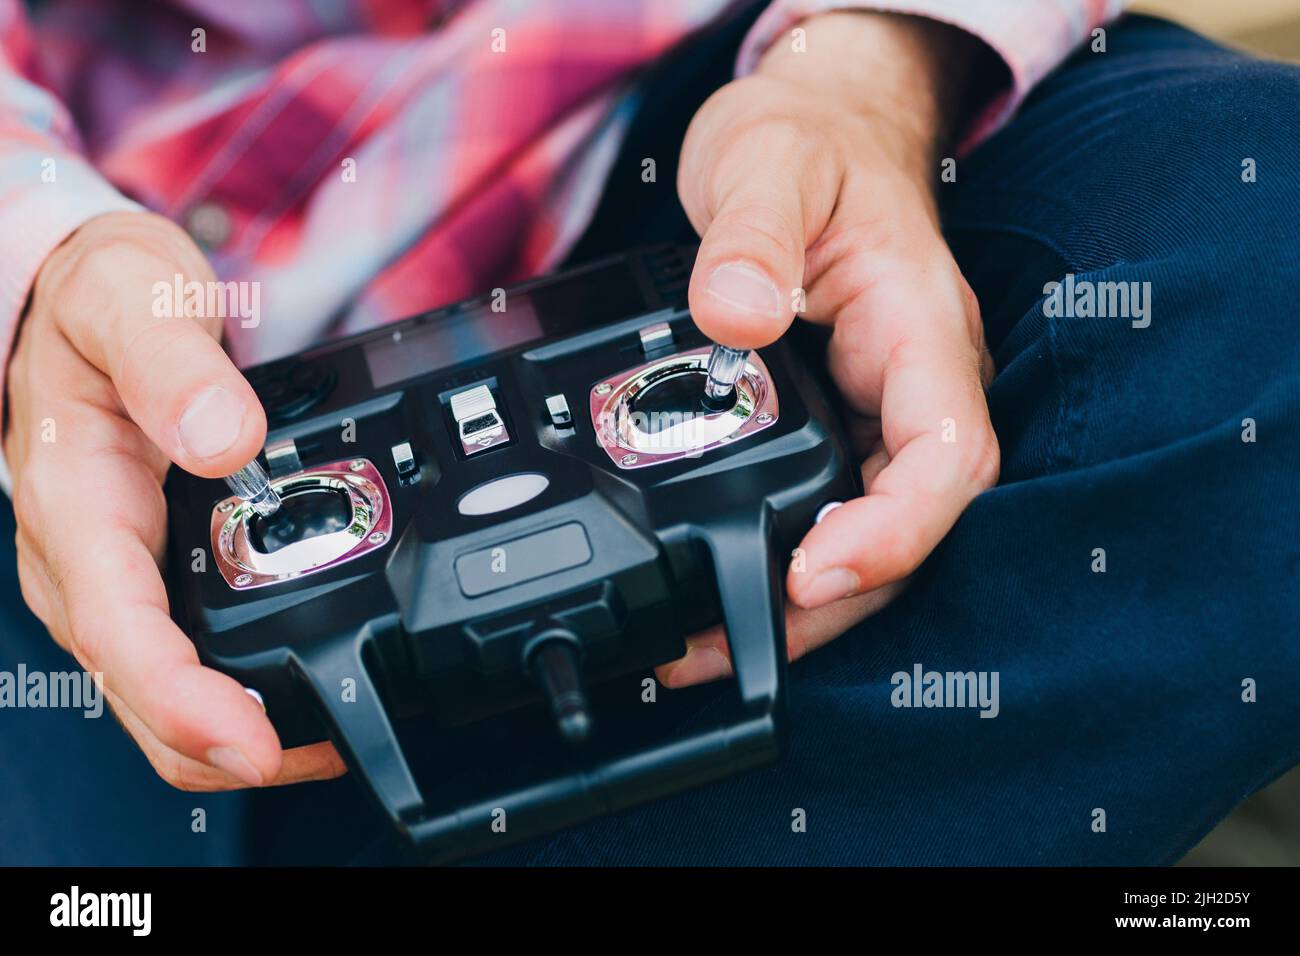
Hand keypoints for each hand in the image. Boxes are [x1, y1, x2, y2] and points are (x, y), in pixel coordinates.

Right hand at [3, 211, 343, 787]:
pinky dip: (233, 689)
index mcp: (75, 504)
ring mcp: (113, 576)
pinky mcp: (145, 574)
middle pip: (143, 693)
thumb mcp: (129, 299)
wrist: (84, 298)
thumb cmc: (97, 300)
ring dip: (233, 732)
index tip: (255, 743)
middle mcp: (85, 560)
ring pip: (160, 691)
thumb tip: (222, 438)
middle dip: (226, 745)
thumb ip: (170, 364)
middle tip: (326, 751)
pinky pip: (181, 654)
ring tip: (327, 736)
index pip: (121, 632)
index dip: (186, 704)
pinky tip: (297, 686)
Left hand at [660, 13, 999, 685]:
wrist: (811, 130)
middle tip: (730, 642)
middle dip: (831, 600)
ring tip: (708, 645)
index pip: (947, 454)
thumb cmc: (806, 140)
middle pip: (907, 525)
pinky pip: (826, 508)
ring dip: (801, 601)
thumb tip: (735, 315)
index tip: (815, 570)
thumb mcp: (768, 160)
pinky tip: (722, 589)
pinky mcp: (837, 423)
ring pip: (866, 532)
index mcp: (921, 327)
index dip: (895, 531)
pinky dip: (779, 560)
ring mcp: (876, 410)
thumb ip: (751, 234)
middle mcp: (911, 383)